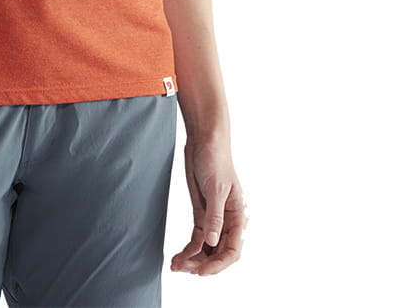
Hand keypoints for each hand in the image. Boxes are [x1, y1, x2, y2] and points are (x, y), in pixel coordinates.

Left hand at [169, 132, 246, 276]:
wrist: (204, 142)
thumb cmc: (215, 160)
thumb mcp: (216, 189)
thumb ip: (215, 217)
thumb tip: (213, 242)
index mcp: (238, 216)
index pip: (233, 250)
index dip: (218, 264)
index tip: (200, 271)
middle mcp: (227, 222)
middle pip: (218, 253)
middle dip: (202, 264)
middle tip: (183, 268)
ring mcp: (214, 220)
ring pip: (207, 249)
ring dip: (193, 260)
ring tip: (176, 266)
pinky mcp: (201, 215)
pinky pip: (197, 240)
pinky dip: (188, 250)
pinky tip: (177, 258)